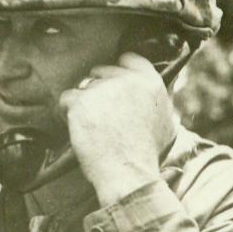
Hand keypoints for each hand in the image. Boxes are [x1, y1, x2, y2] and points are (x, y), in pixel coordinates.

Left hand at [58, 52, 177, 205]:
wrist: (129, 173)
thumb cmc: (147, 154)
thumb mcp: (166, 121)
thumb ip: (158, 100)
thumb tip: (158, 90)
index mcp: (150, 82)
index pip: (128, 58)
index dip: (117, 70)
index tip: (112, 85)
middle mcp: (127, 80)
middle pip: (101, 71)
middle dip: (97, 89)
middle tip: (101, 115)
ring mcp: (103, 89)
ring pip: (83, 86)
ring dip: (83, 103)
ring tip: (93, 126)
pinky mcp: (82, 101)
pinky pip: (66, 98)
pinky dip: (67, 112)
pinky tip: (78, 128)